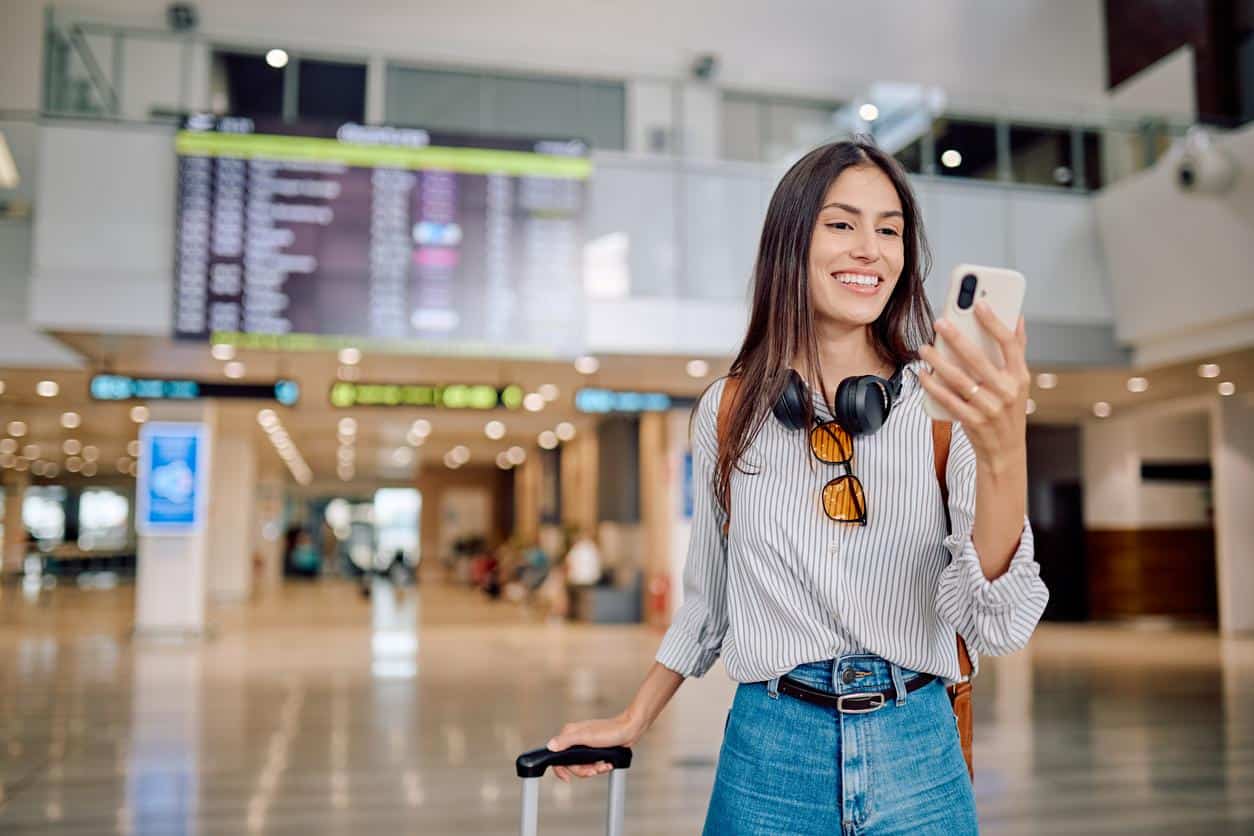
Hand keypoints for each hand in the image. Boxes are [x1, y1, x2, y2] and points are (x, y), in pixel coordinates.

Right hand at [546, 712, 642, 781]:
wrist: (629, 730)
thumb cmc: (610, 731)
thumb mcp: (586, 737)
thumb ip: (567, 741)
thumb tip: (550, 746)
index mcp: (569, 733)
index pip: (556, 755)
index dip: (560, 769)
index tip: (567, 778)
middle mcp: (575, 739)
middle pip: (570, 764)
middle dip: (583, 770)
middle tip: (593, 770)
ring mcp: (584, 745)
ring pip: (581, 765)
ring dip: (593, 769)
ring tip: (603, 766)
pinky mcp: (594, 750)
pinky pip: (591, 763)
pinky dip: (599, 766)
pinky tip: (606, 764)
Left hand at [919, 303, 1029, 471]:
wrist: (1004, 451)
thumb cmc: (1008, 409)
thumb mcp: (1018, 381)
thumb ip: (1017, 350)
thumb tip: (1018, 317)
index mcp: (1019, 376)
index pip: (1009, 343)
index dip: (994, 322)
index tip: (978, 303)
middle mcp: (1007, 391)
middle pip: (979, 359)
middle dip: (957, 338)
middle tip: (940, 322)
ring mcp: (990, 408)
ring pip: (959, 380)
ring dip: (938, 362)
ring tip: (924, 348)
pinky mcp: (973, 422)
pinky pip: (948, 400)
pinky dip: (933, 386)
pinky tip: (923, 374)